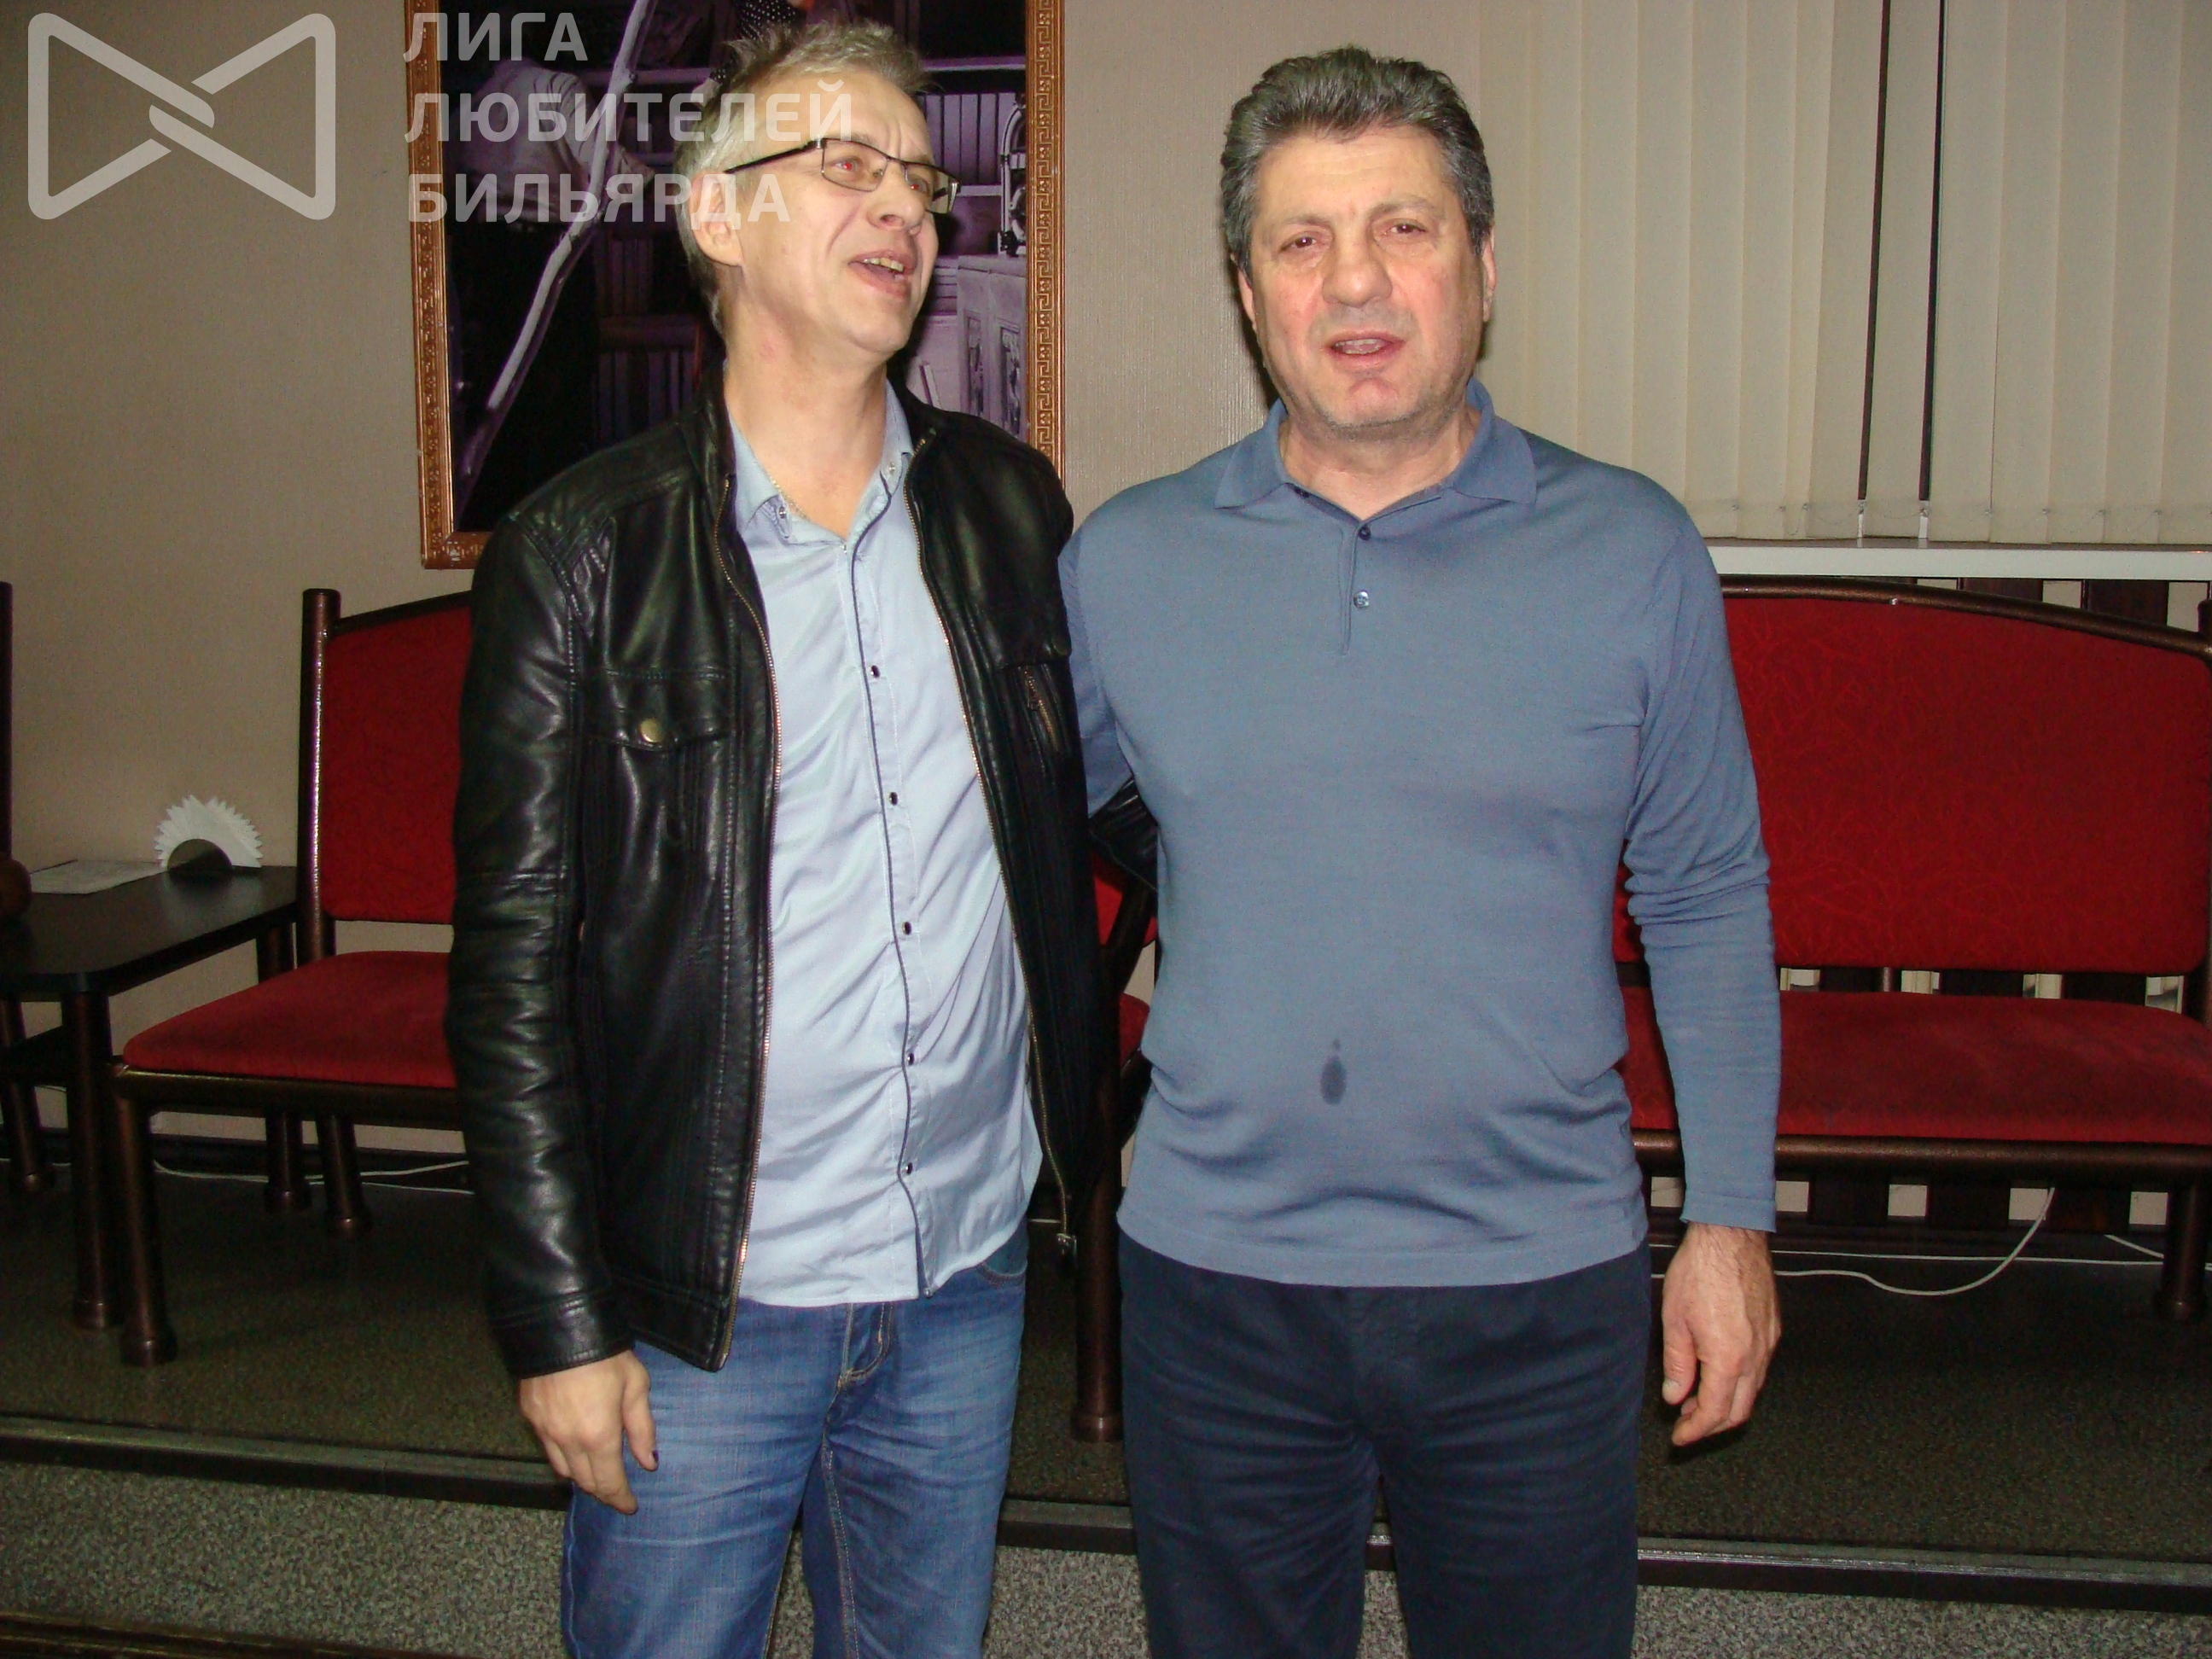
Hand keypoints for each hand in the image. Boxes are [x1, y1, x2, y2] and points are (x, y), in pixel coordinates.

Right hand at [517, 1351, 656, 1512]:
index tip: (629, 1507)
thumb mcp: (635, 1385)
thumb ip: (642, 1427)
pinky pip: (547, 1449)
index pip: (609, 1482)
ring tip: (596, 1473)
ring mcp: (544, 1431)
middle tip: (615, 1491)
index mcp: (598, 1436)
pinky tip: (573, 1448)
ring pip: (562, 1470)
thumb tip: (648, 1462)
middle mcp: (567, 1442)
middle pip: (584, 1482)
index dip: (620, 1498)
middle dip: (602, 1491)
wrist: (558, 1326)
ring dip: (581, 1477)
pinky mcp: (530, 1417)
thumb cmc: (606, 1354)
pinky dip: (562, 1457)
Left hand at [1659, 1222, 1779, 1446]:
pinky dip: (1739, 1381)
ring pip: (1752, 1391)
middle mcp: (1755, 1357)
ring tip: (1696, 1397)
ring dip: (1726, 1403)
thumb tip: (1675, 1396)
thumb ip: (1677, 1363)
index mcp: (1728, 1359)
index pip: (1714, 1413)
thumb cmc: (1700, 1272)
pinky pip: (1759, 1369)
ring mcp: (1769, 1344)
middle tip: (1686, 1423)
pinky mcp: (1773, 1330)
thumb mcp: (1675, 1319)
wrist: (1732, 1237)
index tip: (1679, 1438)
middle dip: (1713, 1425)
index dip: (1695, 1431)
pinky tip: (1717, 1371)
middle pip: (1739, 1411)